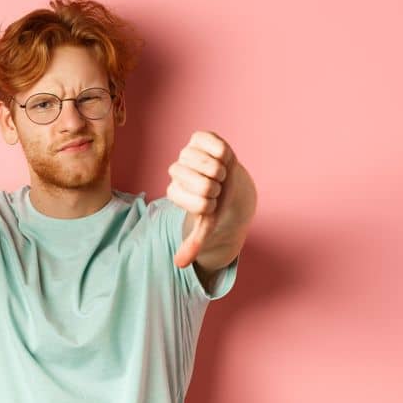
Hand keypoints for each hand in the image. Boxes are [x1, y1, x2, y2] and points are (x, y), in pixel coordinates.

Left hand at [164, 130, 236, 268]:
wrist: (228, 182)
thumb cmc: (216, 203)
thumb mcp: (206, 224)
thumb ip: (193, 242)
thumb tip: (179, 264)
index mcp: (174, 191)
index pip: (200, 203)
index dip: (213, 205)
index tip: (211, 203)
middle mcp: (175, 170)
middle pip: (205, 185)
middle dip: (219, 189)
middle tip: (217, 187)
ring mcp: (186, 153)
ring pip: (211, 166)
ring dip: (223, 172)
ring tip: (219, 173)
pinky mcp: (199, 137)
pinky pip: (216, 145)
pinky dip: (225, 154)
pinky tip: (222, 158)